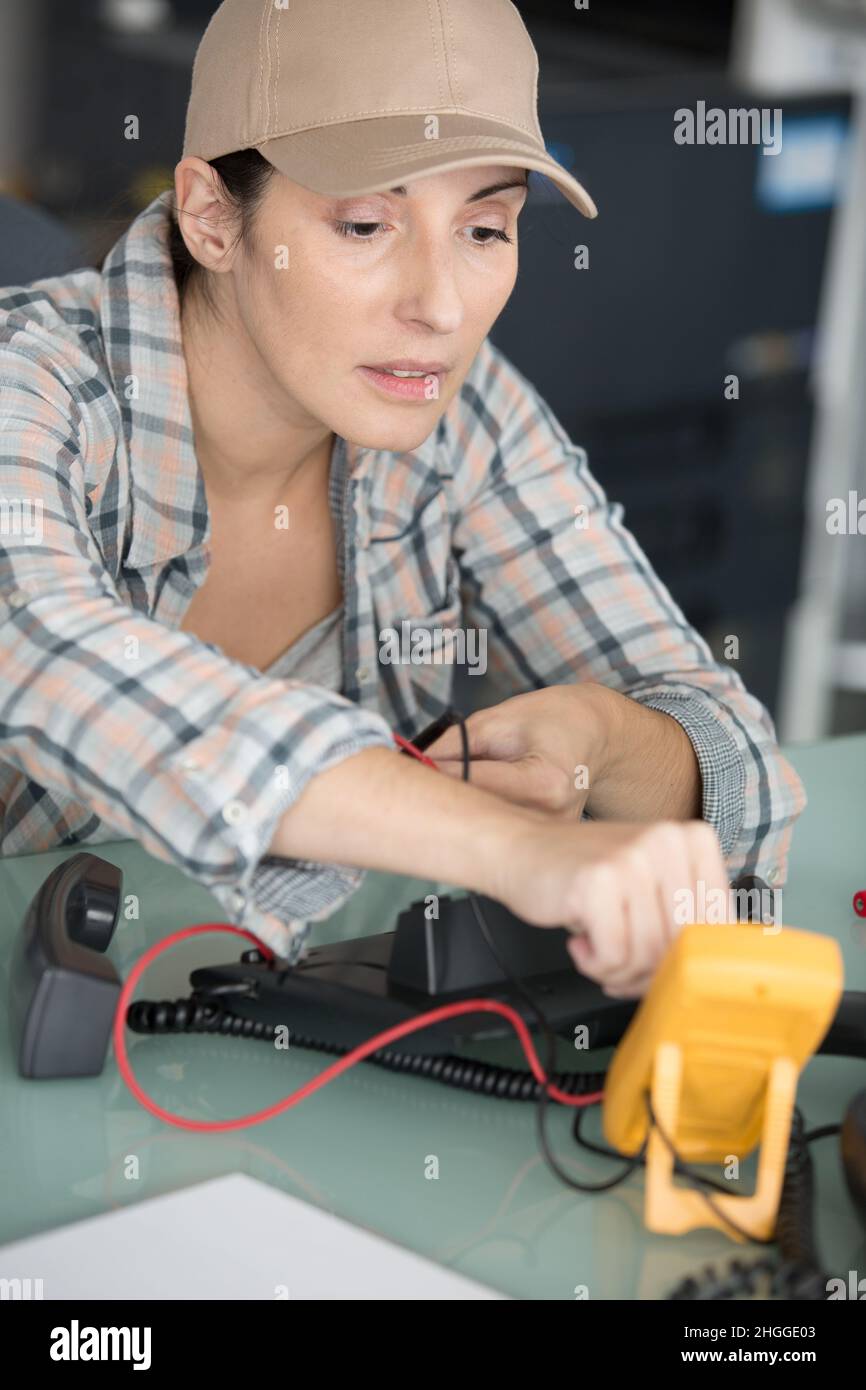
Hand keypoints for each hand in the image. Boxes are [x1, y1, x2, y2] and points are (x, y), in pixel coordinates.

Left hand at [426, 684, 611, 818]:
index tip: (410, 768)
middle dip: (445, 795)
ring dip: (463, 808)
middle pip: (478, 812)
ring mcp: (551, 835)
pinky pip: (503, 831)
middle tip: (422, 779)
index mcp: (544, 783)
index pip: (472, 784)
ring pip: (487, 824)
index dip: (435, 774)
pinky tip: (480, 803)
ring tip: (456, 786)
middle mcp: (551, 816)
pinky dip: (484, 816)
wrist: (593, 733)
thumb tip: (412, 764)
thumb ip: (453, 745)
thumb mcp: (497, 719)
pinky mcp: (547, 843)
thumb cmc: (550, 719)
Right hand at [494, 817, 728, 997]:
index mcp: (692, 839)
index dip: (688, 958)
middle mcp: (668, 842)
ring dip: (619, 972)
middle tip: (620, 965)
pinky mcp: (598, 881)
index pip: (719, 926)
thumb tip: (714, 973)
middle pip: (683, 945)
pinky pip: (614, 956)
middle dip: (649, 971)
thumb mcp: (649, 884)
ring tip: (597, 950)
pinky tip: (580, 942)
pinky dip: (595, 965)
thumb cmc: (585, 875)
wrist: (519, 848)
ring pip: (649, 955)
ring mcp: (633, 858)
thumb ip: (686, 916)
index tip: (659, 961)